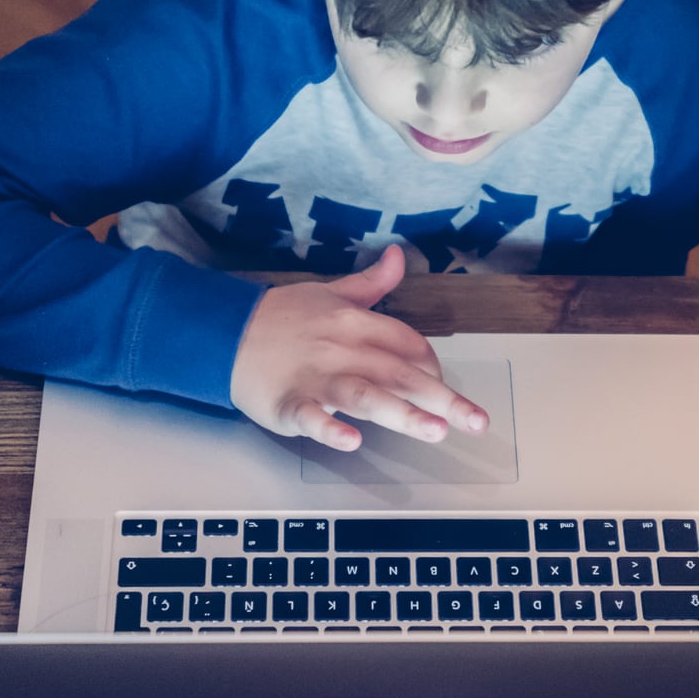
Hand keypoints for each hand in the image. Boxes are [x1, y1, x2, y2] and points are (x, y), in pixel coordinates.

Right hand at [229, 244, 488, 450]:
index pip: (407, 343)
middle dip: (441, 397)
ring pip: (366, 394)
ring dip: (402, 413)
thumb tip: (400, 256)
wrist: (224, 332)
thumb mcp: (329, 292)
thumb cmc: (279, 317)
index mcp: (354, 322)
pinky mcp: (289, 402)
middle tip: (475, 421)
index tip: (443, 384)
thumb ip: (371, 283)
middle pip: (399, 373)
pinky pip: (312, 415)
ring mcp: (316, 377)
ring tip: (435, 431)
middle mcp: (342, 349)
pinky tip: (351, 441)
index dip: (431, 365)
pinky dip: (330, 427)